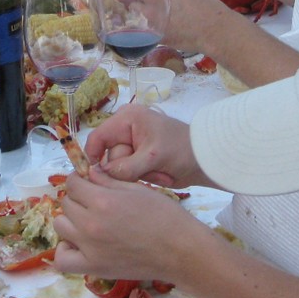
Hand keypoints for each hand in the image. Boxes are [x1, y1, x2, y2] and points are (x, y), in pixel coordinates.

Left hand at [54, 168, 197, 279]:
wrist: (180, 251)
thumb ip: (107, 180)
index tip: (89, 182)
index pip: (72, 183)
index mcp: (102, 201)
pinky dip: (66, 250)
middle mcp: (90, 225)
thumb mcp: (136, 188)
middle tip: (93, 200)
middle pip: (66, 203)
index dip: (80, 179)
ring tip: (87, 221)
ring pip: (61, 226)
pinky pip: (63, 260)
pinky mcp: (94, 268)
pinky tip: (80, 244)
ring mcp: (90, 249)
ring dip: (70, 220)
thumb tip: (88, 172)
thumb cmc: (163, 215)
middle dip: (77, 197)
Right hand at [81, 103, 200, 186]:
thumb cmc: (181, 149)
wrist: (205, 160)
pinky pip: (128, 174)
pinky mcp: (137, 160)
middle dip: (127, 169)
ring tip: (158, 172)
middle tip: (149, 170)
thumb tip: (102, 173)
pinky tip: (159, 176)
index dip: (93, 156)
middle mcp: (125, 130)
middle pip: (108, 156)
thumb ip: (127, 166)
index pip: (98, 137)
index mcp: (126, 119)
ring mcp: (131, 146)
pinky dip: (143, 178)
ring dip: (137, 176)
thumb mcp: (154, 156)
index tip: (96, 177)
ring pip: (117, 168)